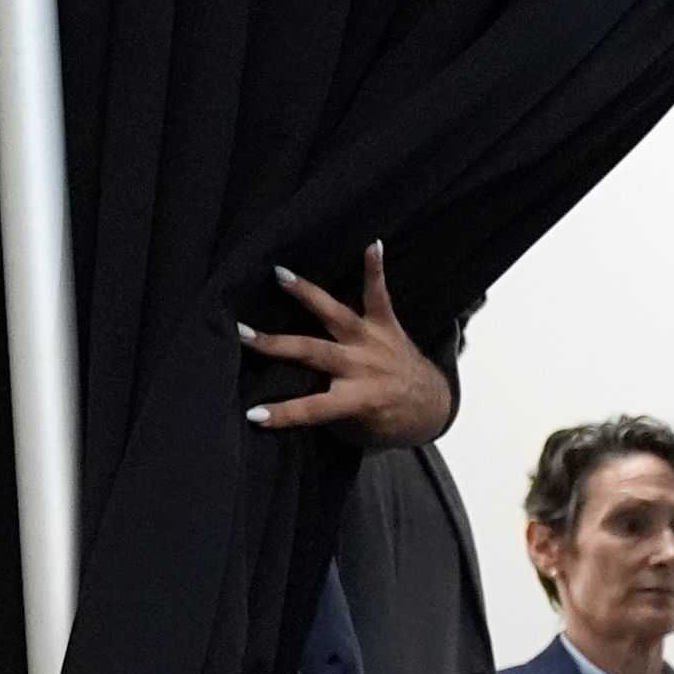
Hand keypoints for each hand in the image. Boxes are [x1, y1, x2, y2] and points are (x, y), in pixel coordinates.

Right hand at [243, 242, 455, 445]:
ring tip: (280, 274)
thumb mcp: (360, 428)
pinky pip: (380, 295)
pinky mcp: (388, 325)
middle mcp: (364, 367)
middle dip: (277, 345)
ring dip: (307, 295)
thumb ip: (329, 414)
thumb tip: (284, 395)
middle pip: (313, 352)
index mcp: (357, 399)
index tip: (252, 414)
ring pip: (336, 315)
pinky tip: (373, 244)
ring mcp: (374, 342)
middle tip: (242, 333)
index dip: (283, 413)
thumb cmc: (389, 419)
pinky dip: (376, 270)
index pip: (313, 408)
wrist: (432, 404)